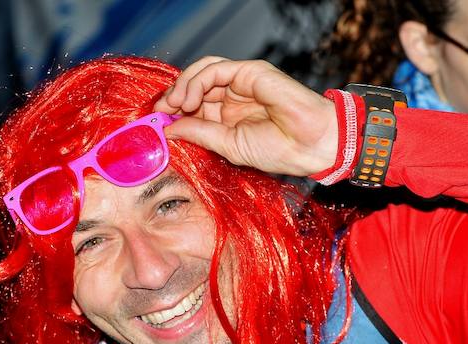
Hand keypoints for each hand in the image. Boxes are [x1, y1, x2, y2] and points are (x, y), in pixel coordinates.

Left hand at [154, 57, 338, 176]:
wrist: (311, 145)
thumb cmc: (279, 150)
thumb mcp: (228, 146)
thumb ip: (199, 133)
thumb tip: (169, 128)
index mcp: (228, 116)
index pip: (194, 105)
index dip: (173, 110)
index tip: (157, 121)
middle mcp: (232, 97)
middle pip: (194, 86)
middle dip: (173, 96)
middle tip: (160, 110)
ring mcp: (241, 83)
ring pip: (202, 72)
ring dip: (182, 85)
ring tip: (174, 104)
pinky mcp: (250, 71)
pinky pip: (215, 68)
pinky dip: (196, 80)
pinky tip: (189, 98)